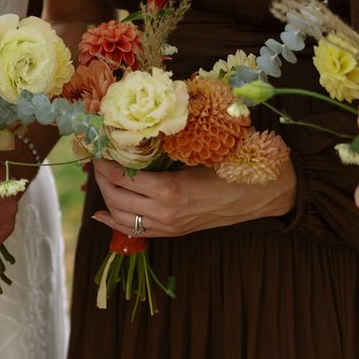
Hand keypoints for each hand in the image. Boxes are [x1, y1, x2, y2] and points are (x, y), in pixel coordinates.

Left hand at [91, 157, 295, 238]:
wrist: (261, 194)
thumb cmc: (233, 165)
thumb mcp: (200, 148)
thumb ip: (170, 141)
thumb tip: (143, 125)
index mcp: (169, 189)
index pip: (122, 177)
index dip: (105, 163)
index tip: (98, 148)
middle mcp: (164, 212)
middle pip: (116, 197)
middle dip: (101, 179)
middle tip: (96, 161)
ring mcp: (168, 226)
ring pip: (122, 217)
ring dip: (106, 198)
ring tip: (101, 180)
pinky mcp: (173, 233)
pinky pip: (136, 232)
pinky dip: (115, 223)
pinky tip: (101, 215)